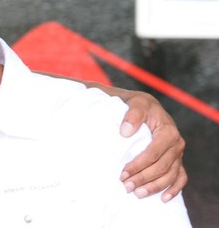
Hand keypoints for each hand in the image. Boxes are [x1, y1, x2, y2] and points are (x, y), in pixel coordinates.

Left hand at [89, 83, 186, 201]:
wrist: (145, 106)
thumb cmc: (138, 105)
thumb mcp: (135, 103)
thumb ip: (132, 115)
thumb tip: (125, 132)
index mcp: (168, 131)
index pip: (153, 153)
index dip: (138, 165)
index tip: (123, 173)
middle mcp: (177, 144)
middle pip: (161, 167)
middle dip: (143, 178)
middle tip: (126, 187)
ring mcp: (178, 153)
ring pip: (170, 175)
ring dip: (155, 187)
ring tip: (138, 194)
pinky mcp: (176, 160)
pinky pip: (180, 177)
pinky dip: (174, 189)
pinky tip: (163, 198)